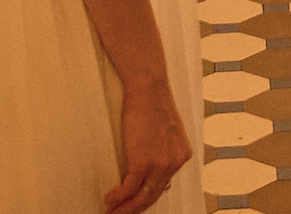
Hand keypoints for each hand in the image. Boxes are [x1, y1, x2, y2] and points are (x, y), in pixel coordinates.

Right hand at [106, 78, 191, 212]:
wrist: (148, 89)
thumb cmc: (153, 104)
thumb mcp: (165, 130)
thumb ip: (162, 148)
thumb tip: (149, 166)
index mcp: (181, 155)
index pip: (163, 184)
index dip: (146, 197)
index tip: (133, 203)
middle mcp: (174, 162)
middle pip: (153, 196)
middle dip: (134, 208)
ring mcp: (160, 164)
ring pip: (142, 197)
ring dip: (125, 208)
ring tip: (111, 211)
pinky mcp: (143, 163)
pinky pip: (129, 189)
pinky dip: (117, 197)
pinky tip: (109, 199)